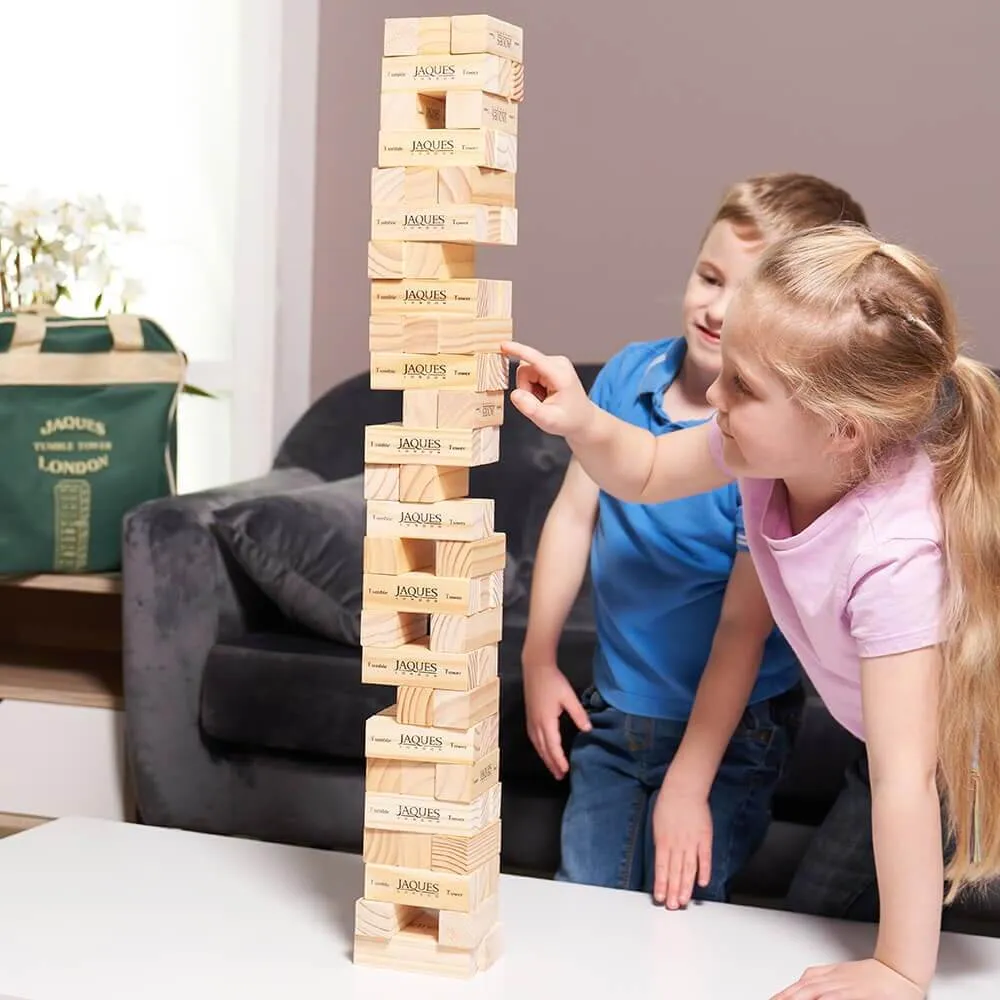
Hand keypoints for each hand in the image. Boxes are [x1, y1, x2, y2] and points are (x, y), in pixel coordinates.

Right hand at [501, 341, 595, 439]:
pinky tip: (545, 395)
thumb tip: (515, 394)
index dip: (517, 351)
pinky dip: (533, 387)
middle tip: (538, 404)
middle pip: (524, 369)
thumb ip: (530, 408)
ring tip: (543, 400)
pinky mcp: (550, 365)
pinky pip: (530, 373)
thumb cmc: (569, 420)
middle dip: (524, 388)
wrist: (582, 419)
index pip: (535, 359)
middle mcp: (558, 363)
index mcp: (560, 375)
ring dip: (529, 389)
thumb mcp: (549, 421)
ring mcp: (555, 363)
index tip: (503, 345)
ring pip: (525, 372)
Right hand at [522, 658, 590, 778]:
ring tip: (552, 768)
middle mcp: (536, 725)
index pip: (553, 747)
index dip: (559, 760)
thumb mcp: (569, 697)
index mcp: (546, 721)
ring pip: (537, 746)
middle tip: (559, 776)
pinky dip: (539, 749)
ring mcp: (531, 721)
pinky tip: (543, 750)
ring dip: (545, 758)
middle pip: (543, 750)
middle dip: (551, 764)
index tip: (566, 771)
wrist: (536, 668)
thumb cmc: (553, 681)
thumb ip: (579, 714)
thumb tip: (588, 730)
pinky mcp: (529, 717)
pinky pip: (534, 739)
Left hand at [651, 781, 712, 907]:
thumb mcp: (657, 825)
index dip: (661, 885)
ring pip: (689, 869)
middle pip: (675, 872)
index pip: (661, 868)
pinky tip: (702, 883)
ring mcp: (691, 842)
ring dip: (686, 886)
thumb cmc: (668, 804)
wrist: (684, 789)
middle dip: (673, 891)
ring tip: (684, 901)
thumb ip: (661, 845)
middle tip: (673, 907)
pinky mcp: (704, 838)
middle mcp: (677, 844)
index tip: (660, 898)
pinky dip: (704, 870)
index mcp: (663, 841)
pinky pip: (704, 857)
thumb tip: (662, 861)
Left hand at [770, 959, 925, 999]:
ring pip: (813, 993)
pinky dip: (823, 998)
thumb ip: (823, 977)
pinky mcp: (854, 992)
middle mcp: (831, 980)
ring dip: (797, 997)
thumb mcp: (842, 972)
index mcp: (827, 975)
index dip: (784, 993)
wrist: (899, 969)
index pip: (799, 985)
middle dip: (785, 997)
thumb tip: (804, 981)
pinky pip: (834, 998)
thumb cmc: (874, 975)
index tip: (773, 998)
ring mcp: (842, 986)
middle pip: (801, 990)